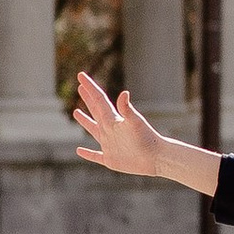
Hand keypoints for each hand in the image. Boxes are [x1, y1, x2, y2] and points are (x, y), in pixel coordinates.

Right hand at [73, 71, 216, 194]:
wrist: (157, 158)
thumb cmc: (147, 139)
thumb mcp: (135, 123)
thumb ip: (127, 109)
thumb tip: (124, 92)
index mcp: (114, 119)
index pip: (99, 100)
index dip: (90, 87)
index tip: (81, 75)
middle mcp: (110, 130)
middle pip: (96, 110)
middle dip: (88, 99)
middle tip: (80, 87)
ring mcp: (109, 144)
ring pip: (93, 130)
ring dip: (85, 120)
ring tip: (76, 111)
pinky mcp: (110, 159)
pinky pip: (95, 155)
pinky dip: (87, 153)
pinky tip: (79, 150)